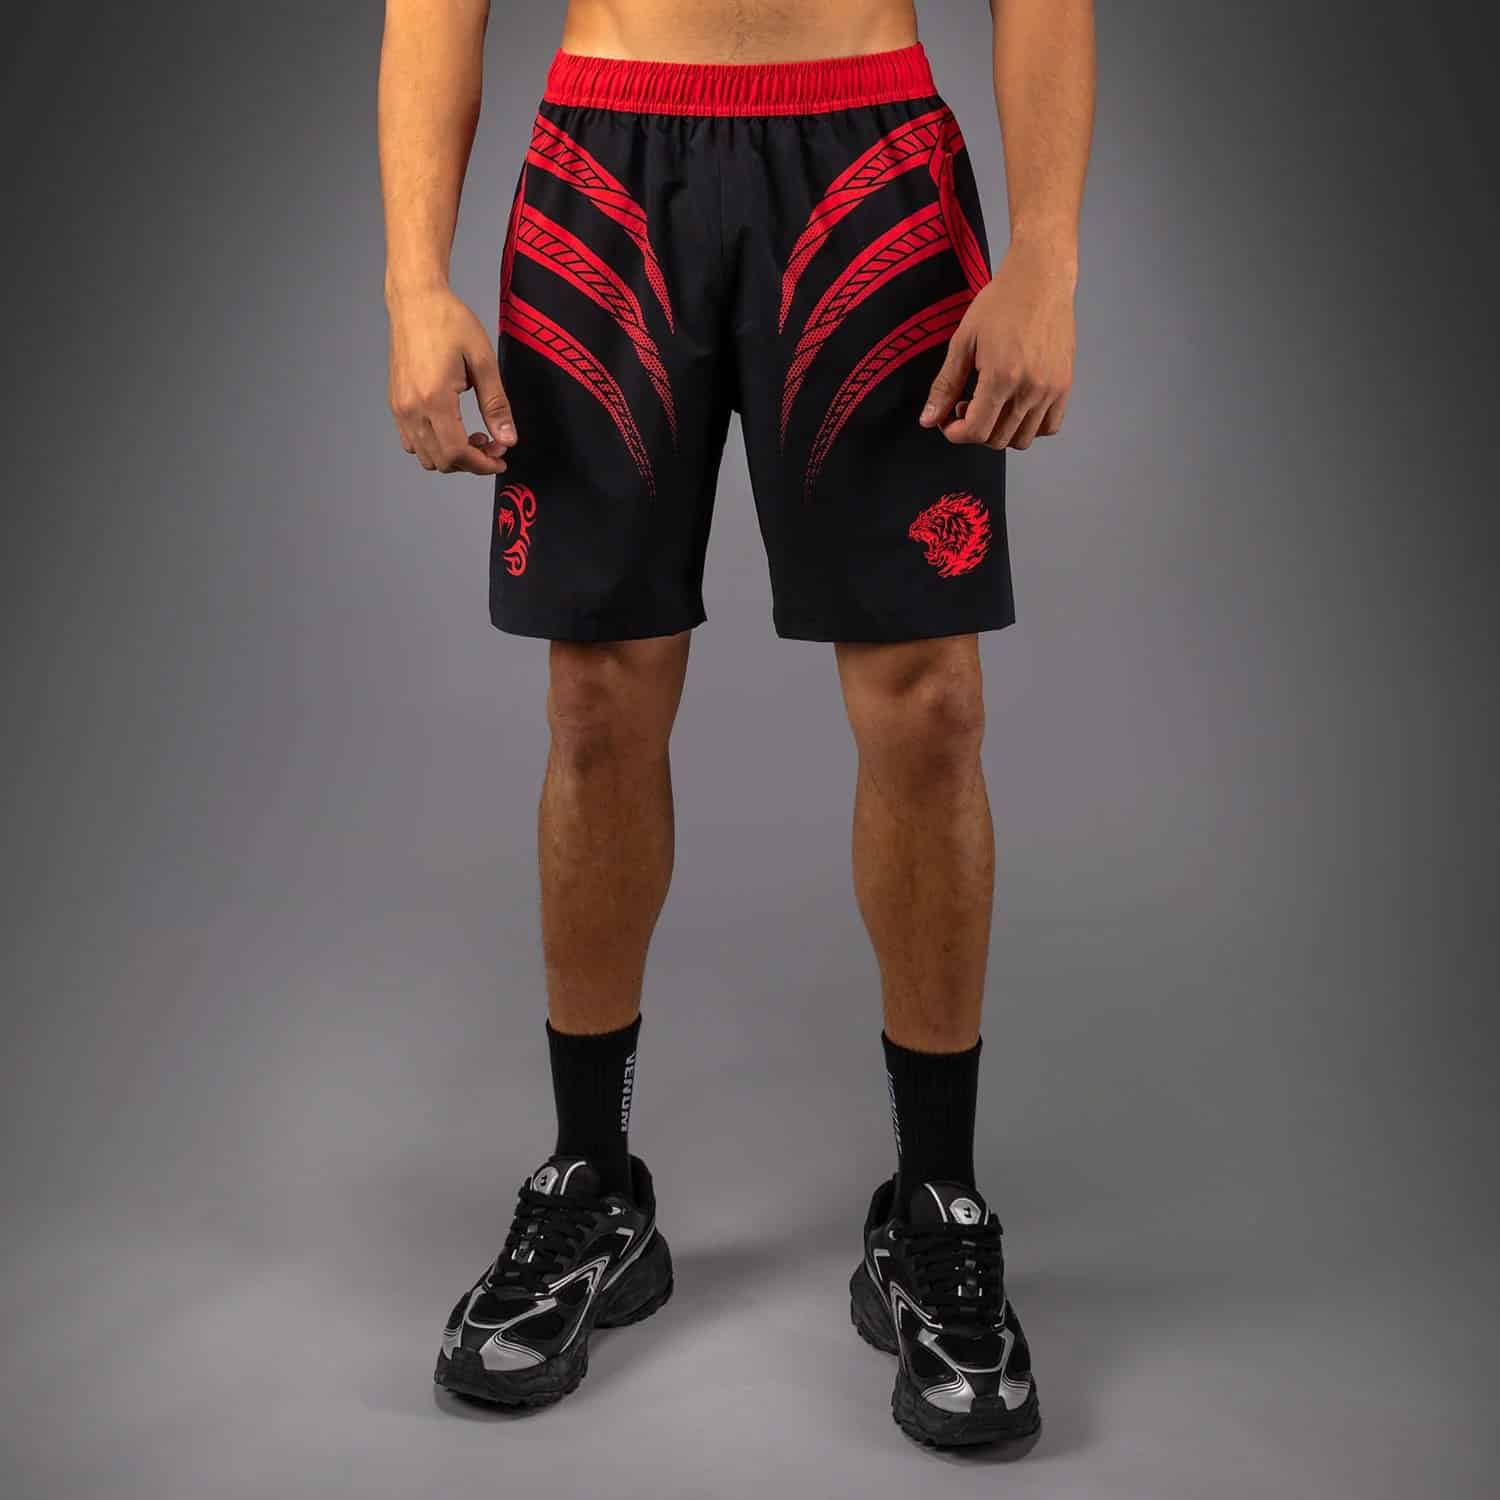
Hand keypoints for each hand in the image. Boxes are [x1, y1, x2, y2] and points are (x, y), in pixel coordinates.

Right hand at [387, 285, 515, 474]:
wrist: (416, 300)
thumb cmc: (448, 322)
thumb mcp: (483, 361)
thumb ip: (496, 405)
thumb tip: (507, 439)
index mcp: (434, 398)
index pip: (457, 452)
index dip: (482, 464)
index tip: (501, 459)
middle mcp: (411, 407)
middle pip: (441, 461)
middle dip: (471, 462)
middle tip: (492, 444)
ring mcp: (399, 407)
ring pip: (425, 456)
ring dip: (452, 456)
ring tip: (473, 436)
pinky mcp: (395, 403)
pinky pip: (411, 441)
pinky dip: (433, 446)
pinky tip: (452, 429)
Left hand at [919, 242, 1075, 448]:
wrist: (1041, 278)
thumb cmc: (1000, 302)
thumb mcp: (963, 341)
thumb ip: (945, 384)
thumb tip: (928, 420)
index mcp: (1002, 377)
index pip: (976, 431)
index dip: (955, 433)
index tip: (948, 420)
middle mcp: (1030, 389)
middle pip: (997, 440)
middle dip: (974, 431)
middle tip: (966, 405)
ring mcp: (1051, 389)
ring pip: (1023, 439)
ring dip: (1000, 432)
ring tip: (991, 404)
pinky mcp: (1065, 385)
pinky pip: (1049, 427)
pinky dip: (1029, 427)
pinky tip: (1015, 406)